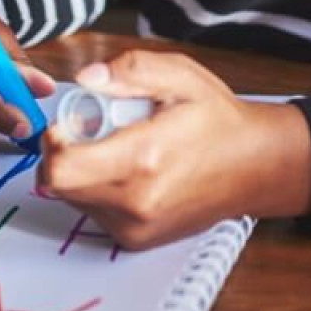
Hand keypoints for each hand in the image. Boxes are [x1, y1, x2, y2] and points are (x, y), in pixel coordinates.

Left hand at [39, 51, 310, 249]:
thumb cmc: (218, 120)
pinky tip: (128, 171)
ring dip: (80, 172)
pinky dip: (97, 189)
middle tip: (92, 131)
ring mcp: (135, 227)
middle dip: (64, 153)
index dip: (54, 142)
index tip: (69, 123)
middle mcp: (135, 202)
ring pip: (73, 199)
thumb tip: (87, 78)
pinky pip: (93, 212)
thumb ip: (131, 70)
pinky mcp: (135, 240)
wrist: (256, 167)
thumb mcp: (181, 76)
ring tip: (118, 149)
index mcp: (143, 159)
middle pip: (59, 185)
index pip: (62, 168)